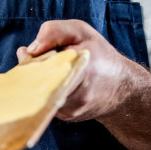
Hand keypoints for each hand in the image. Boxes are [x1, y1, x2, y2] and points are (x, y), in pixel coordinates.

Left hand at [16, 19, 140, 121]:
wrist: (122, 89)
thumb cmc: (101, 56)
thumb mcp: (81, 33)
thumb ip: (54, 32)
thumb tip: (28, 50)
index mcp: (83, 69)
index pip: (45, 67)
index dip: (34, 60)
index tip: (33, 53)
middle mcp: (79, 95)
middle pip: (38, 84)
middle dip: (32, 72)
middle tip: (35, 62)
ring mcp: (72, 109)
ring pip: (40, 95)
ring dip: (37, 82)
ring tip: (48, 72)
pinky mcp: (67, 117)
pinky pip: (46, 103)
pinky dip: (44, 92)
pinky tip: (53, 84)